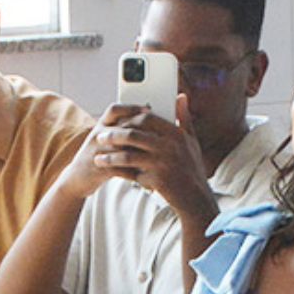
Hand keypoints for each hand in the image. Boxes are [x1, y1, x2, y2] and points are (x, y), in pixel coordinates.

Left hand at [89, 98, 213, 216]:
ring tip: (98, 158)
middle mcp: (169, 146)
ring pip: (128, 156)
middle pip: (133, 134)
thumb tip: (181, 96)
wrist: (195, 197)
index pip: (146, 117)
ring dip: (110, 157)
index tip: (117, 122)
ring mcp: (163, 163)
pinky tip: (111, 173)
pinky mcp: (158, 180)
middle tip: (100, 138)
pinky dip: (121, 173)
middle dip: (113, 135)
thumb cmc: (191, 167)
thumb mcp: (191, 140)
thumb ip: (184, 117)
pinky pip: (132, 174)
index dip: (128, 118)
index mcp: (176, 133)